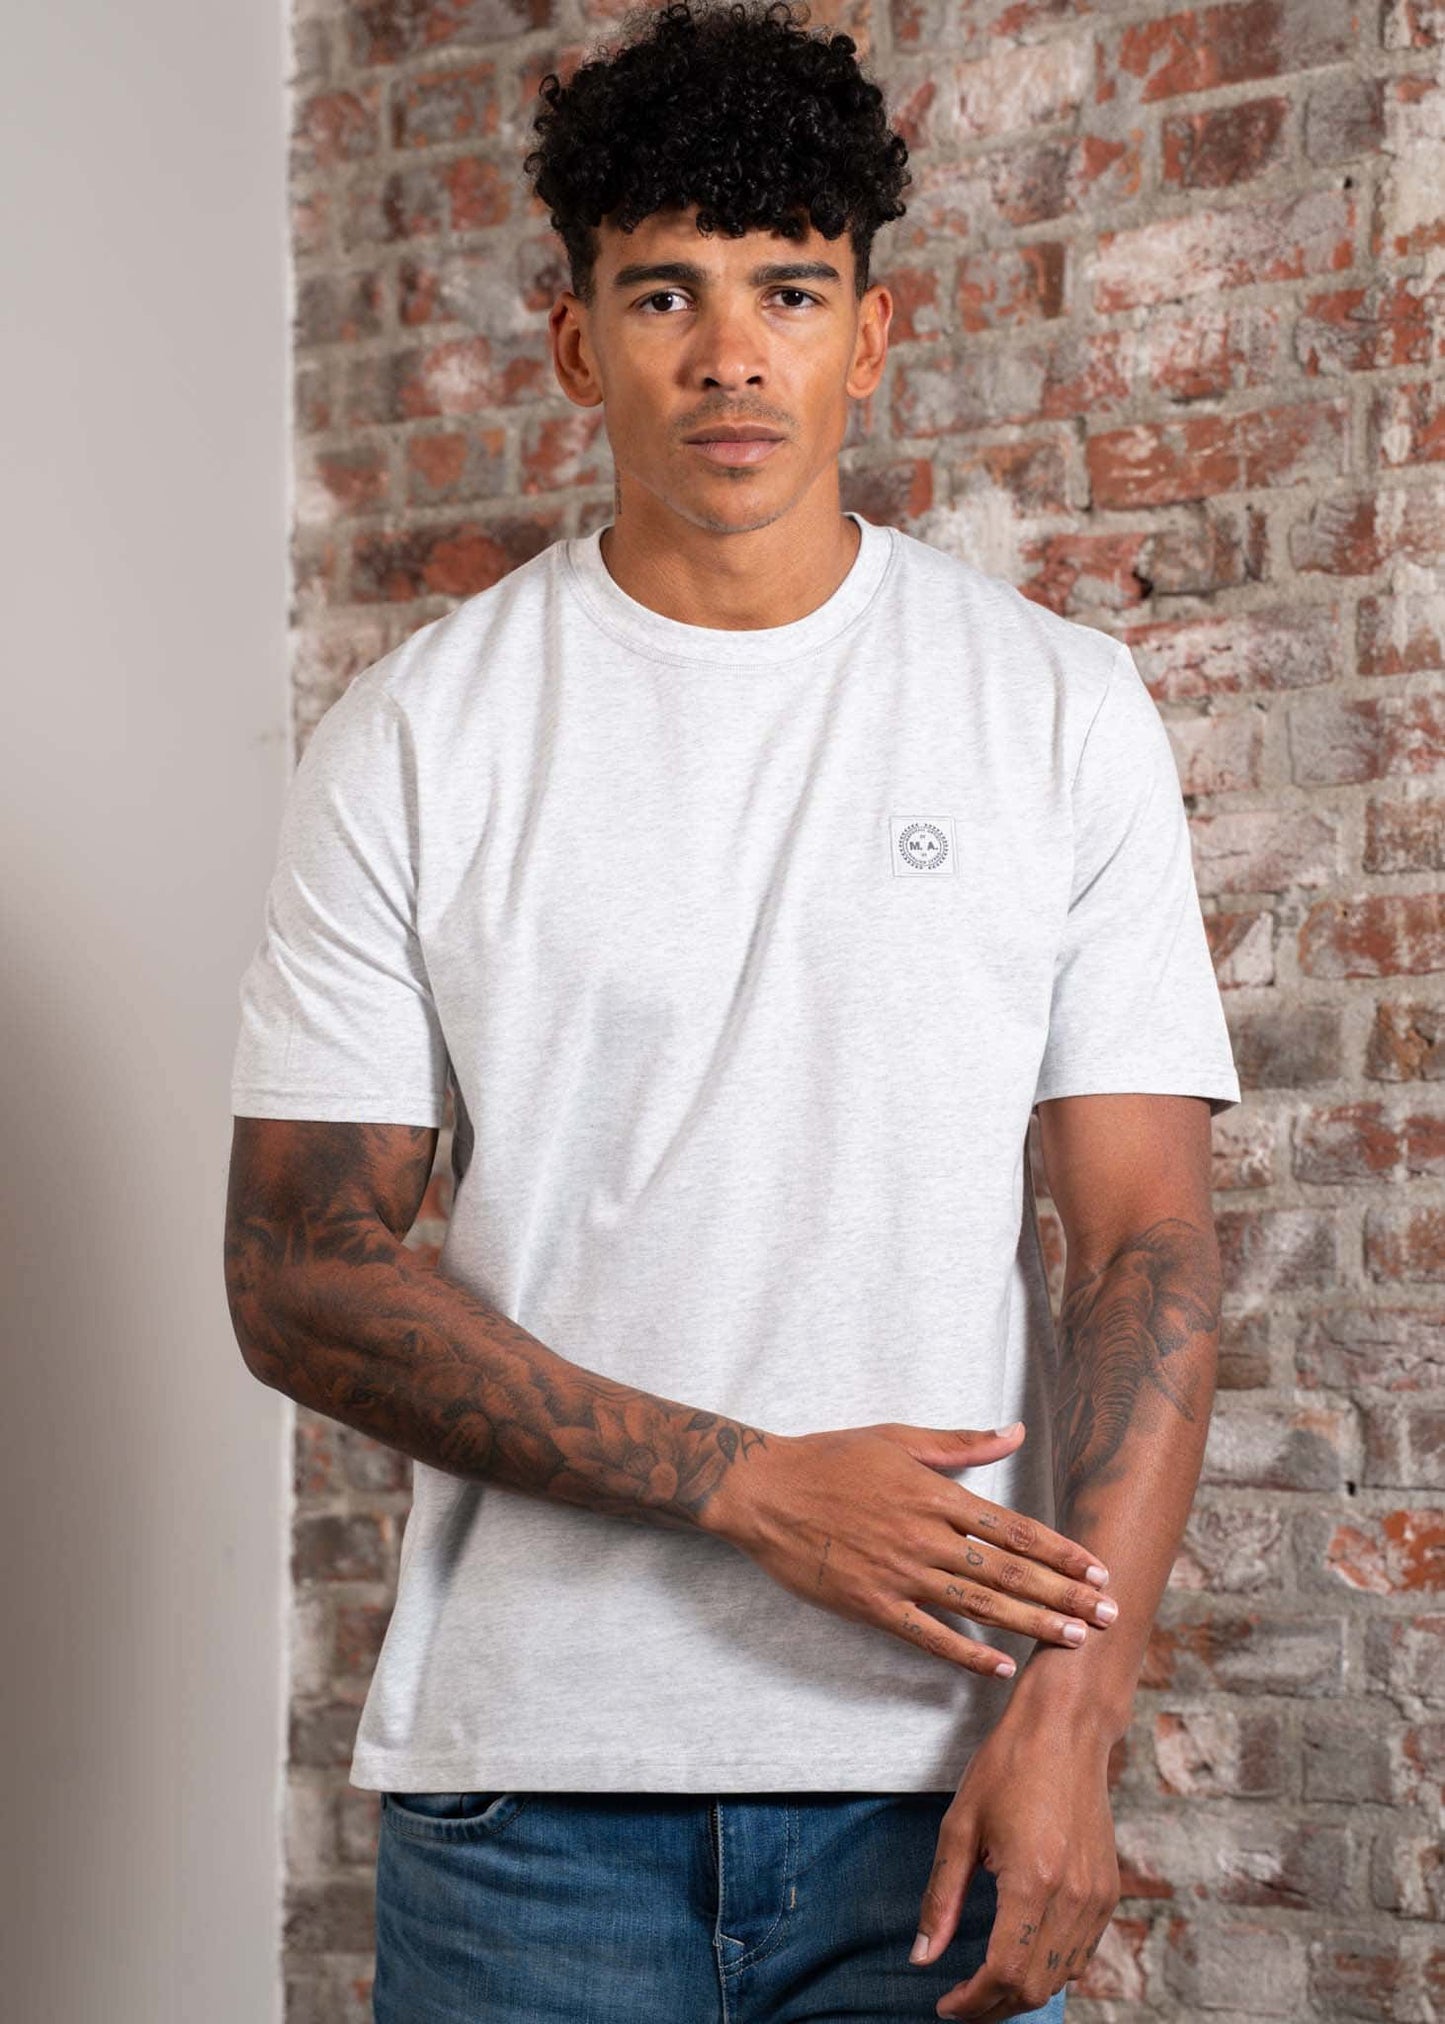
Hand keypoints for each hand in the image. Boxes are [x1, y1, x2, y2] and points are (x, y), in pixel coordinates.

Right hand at [704, 1420, 1117, 1678]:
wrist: (764, 1490)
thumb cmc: (831, 1457)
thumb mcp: (898, 1439)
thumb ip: (961, 1444)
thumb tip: (1016, 1432)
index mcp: (934, 1493)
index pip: (1012, 1527)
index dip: (1060, 1551)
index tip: (1098, 1569)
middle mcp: (925, 1535)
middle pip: (1008, 1570)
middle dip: (1064, 1593)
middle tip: (1109, 1615)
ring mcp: (899, 1572)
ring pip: (978, 1604)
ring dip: (1031, 1622)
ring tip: (1075, 1639)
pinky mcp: (872, 1604)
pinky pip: (928, 1635)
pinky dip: (967, 1653)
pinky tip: (1001, 1667)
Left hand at [911, 1697, 1120, 2017]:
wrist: (1066, 1729)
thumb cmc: (1009, 1765)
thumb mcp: (959, 1826)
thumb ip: (941, 1897)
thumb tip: (922, 1955)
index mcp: (1032, 1881)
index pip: (1003, 1973)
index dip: (972, 2001)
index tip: (945, 2004)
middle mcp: (1073, 1897)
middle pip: (1034, 1986)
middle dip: (993, 2006)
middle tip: (960, 2000)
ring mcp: (1097, 1897)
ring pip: (1061, 1977)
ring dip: (1022, 1991)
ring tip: (984, 1983)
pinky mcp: (1108, 1890)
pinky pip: (1081, 1953)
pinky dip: (1051, 1969)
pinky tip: (1021, 1956)